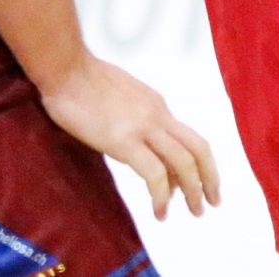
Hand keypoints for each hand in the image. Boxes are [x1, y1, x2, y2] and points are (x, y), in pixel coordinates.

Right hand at [38, 53, 220, 219]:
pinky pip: (155, 174)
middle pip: (198, 148)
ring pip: (185, 162)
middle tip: (212, 201)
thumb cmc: (80, 79)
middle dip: (210, 177)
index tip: (186, 186)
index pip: (185, 139)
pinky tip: (160, 212)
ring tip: (196, 212)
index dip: (192, 166)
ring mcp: (143, 127)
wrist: (65, 66)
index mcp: (155, 105)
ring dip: (194, 191)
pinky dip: (162, 196)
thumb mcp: (119, 96)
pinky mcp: (124, 141)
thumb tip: (133, 139)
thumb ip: (132, 115)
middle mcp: (157, 115)